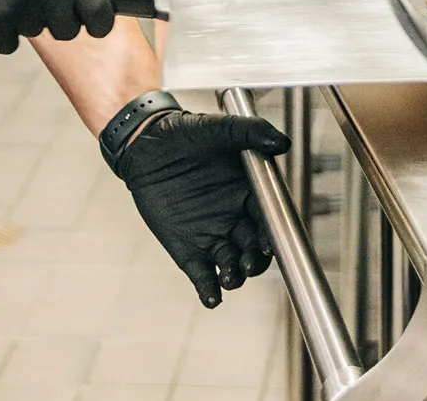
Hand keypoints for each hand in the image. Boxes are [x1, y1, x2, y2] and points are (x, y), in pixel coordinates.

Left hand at [113, 108, 290, 306]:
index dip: (271, 233)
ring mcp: (211, 236)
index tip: (269, 243)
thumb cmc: (185, 133)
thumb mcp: (219, 129)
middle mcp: (235, 219)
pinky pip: (202, 274)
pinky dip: (209, 289)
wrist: (145, 143)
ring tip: (229, 276)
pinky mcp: (187, 249)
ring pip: (233, 265)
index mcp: (249, 193)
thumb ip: (251, 133)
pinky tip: (211, 297)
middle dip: (256, 260)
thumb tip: (282, 142)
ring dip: (235, 275)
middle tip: (248, 262)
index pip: (268, 219)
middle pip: (255, 249)